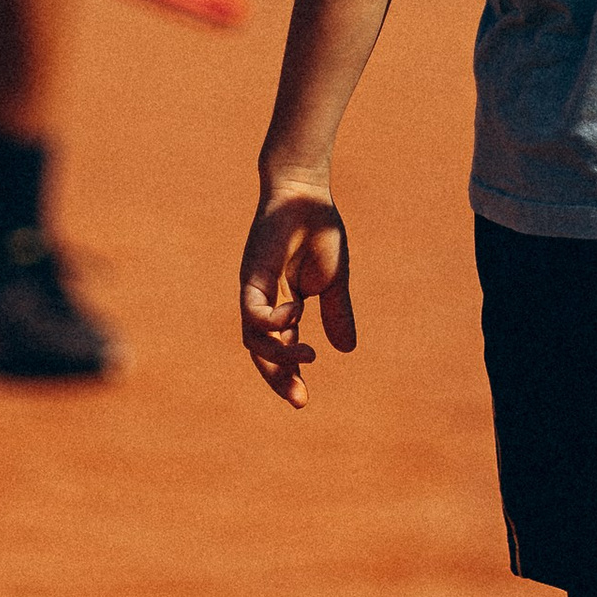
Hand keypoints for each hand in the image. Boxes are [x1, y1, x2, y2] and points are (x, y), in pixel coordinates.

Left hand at [240, 185, 356, 408]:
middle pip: (262, 351)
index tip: (302, 401)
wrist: (306, 195)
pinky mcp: (250, 276)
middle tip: (299, 400)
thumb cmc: (319, 231)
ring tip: (308, 357)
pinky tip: (296, 314)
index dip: (289, 375)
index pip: (281, 348)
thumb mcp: (333, 281)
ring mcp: (254, 290)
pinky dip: (274, 321)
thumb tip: (346, 350)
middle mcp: (263, 301)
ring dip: (279, 354)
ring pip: (254, 337)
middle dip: (278, 378)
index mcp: (283, 305)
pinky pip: (254, 311)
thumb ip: (337, 314)